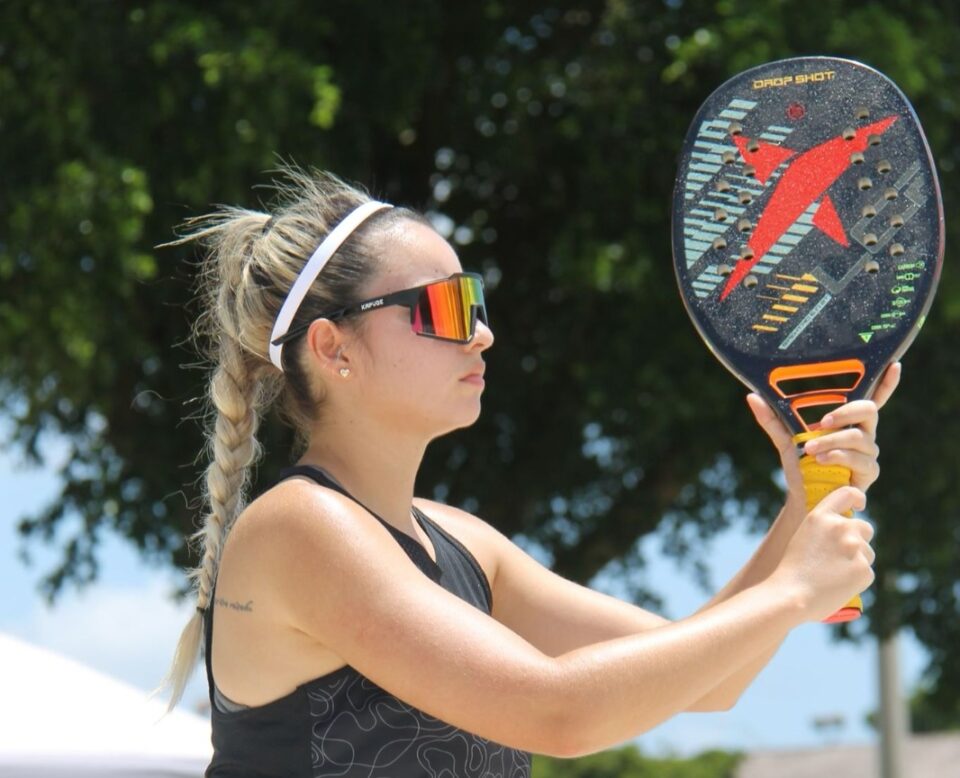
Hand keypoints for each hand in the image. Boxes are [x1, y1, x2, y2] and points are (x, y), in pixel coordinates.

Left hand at [746, 362, 901, 501]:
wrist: (803, 497)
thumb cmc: (801, 464)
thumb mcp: (784, 439)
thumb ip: (771, 419)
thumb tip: (752, 396)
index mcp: (848, 420)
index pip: (872, 398)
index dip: (886, 382)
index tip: (894, 365)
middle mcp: (863, 432)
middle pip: (869, 410)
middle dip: (846, 412)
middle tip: (822, 421)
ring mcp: (869, 452)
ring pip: (859, 438)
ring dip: (832, 441)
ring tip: (810, 450)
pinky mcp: (869, 472)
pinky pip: (859, 460)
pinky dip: (838, 457)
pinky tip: (822, 460)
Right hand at [768, 486, 875, 622]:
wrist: (791, 595)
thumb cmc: (792, 570)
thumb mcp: (803, 537)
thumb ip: (824, 530)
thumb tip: (847, 532)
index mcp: (821, 517)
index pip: (848, 493)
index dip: (857, 498)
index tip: (859, 505)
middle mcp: (841, 527)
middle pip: (865, 528)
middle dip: (859, 540)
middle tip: (841, 557)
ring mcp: (855, 548)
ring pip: (868, 552)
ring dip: (857, 561)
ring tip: (833, 574)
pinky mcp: (864, 570)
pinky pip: (867, 572)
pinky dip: (856, 579)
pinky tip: (838, 585)